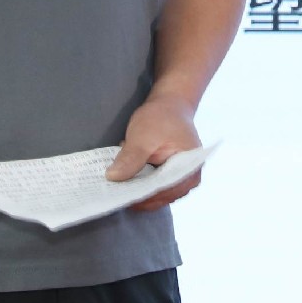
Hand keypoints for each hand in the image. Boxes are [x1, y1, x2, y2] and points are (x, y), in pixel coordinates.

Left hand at [105, 93, 201, 212]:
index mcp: (189, 171)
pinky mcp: (169, 179)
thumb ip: (131, 158)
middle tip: (111, 190)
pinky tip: (124, 178)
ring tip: (117, 182)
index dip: (139, 196)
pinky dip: (138, 184)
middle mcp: (188, 181)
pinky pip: (152, 188)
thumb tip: (113, 178)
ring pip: (153, 195)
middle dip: (135, 194)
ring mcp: (180, 182)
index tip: (116, 196)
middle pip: (158, 197)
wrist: (171, 105)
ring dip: (135, 190)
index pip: (162, 193)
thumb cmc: (162, 117)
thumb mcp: (144, 135)